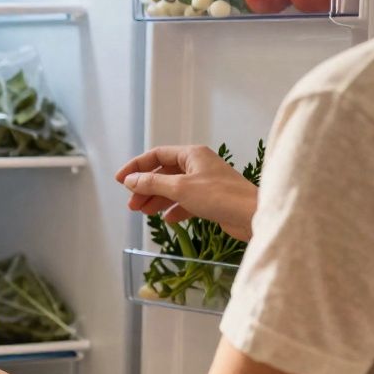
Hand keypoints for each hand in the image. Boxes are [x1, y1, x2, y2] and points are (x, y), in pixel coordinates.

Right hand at [115, 145, 258, 241]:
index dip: (136, 167)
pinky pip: (185, 201)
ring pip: (173, 188)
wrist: (253, 216)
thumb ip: (152, 183)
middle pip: (163, 173)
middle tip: (132, 204)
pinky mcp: (211, 199)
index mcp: (192, 154)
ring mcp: (205, 182)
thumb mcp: (179, 188)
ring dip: (157, 200)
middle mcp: (198, 165)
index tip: (121, 181)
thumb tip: (130, 180)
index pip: (156, 155)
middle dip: (145, 188)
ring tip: (144, 213)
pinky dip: (174, 209)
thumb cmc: (221, 197)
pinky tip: (168, 219)